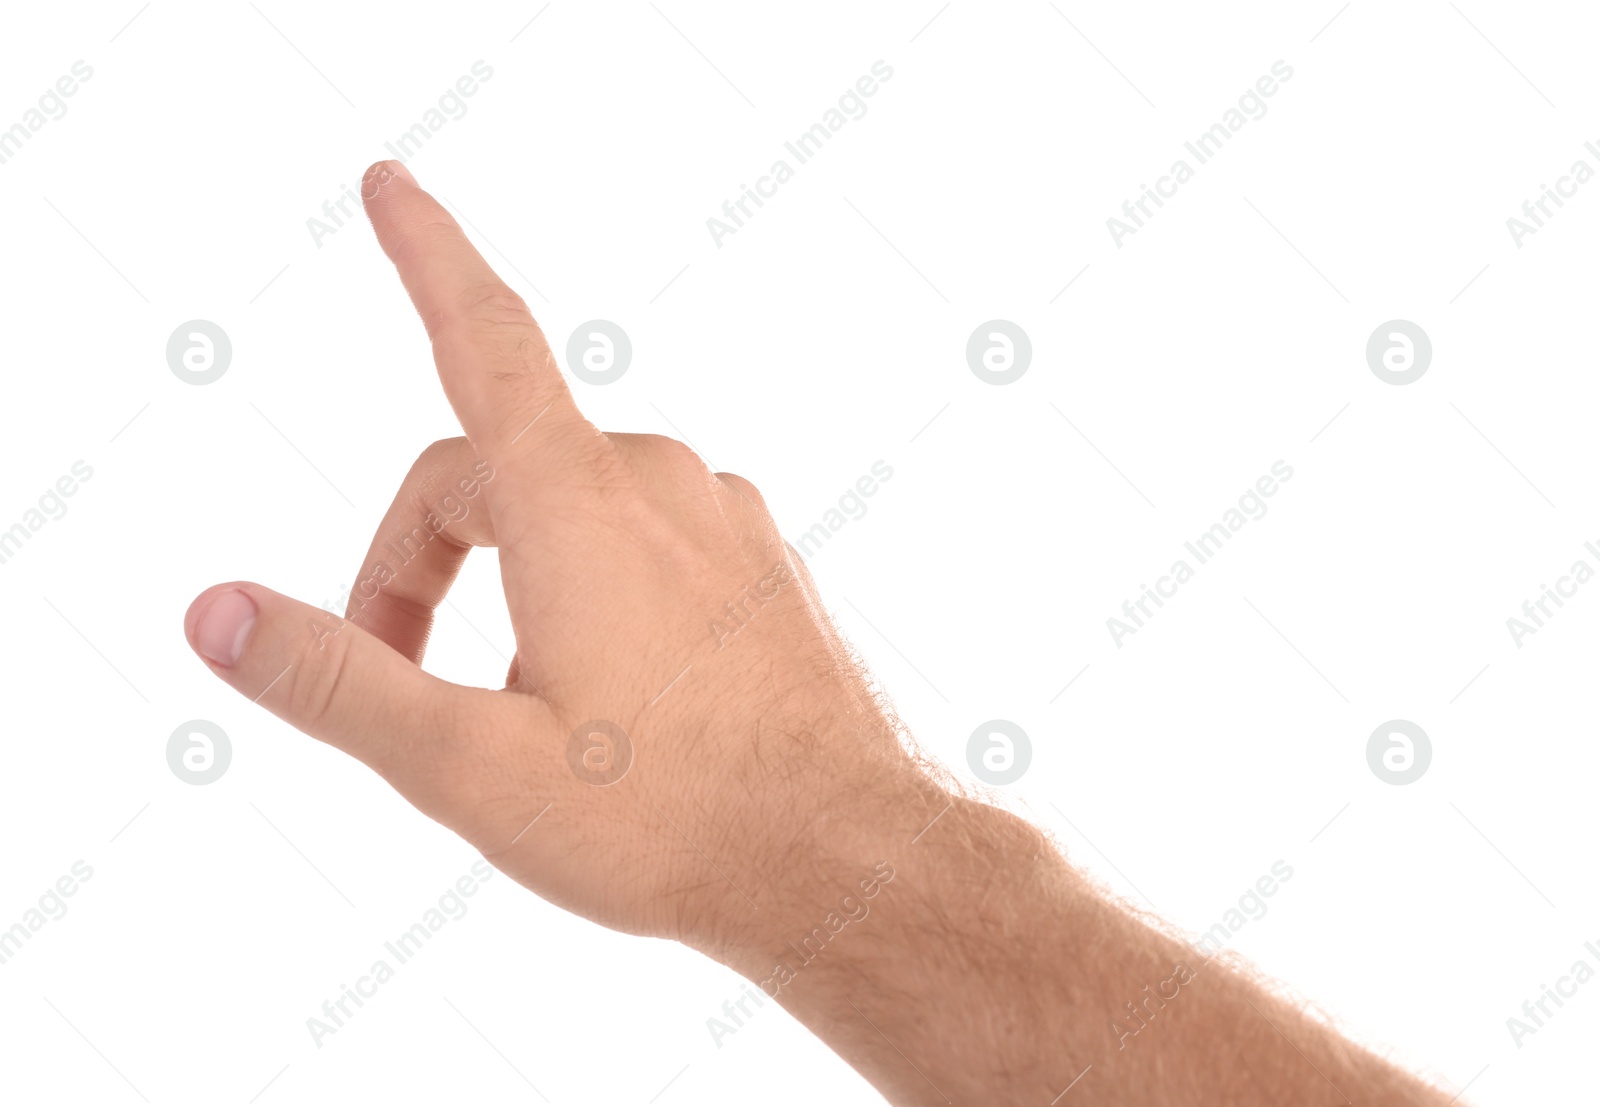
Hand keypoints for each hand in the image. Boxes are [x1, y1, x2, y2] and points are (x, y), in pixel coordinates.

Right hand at [184, 160, 926, 958]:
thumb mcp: (471, 768)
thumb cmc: (668, 822)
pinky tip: (608, 693)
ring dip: (508, 581)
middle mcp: (656, 481)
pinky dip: (587, 587)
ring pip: (566, 509)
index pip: (483, 339)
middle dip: (419, 564)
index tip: (391, 185)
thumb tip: (215, 613)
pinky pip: (641, 538)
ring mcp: (718, 517)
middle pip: (487, 473)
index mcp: (577, 502)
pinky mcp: (757, 559)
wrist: (846, 859)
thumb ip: (338, 681)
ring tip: (517, 710)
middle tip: (398, 679)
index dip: (426, 255)